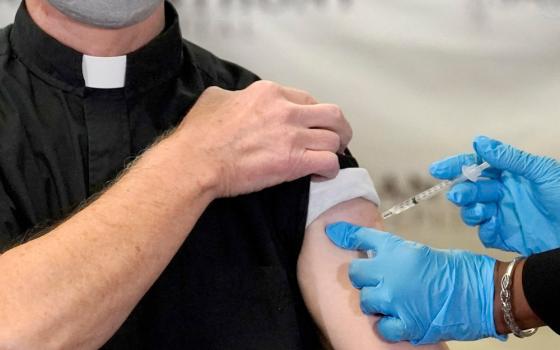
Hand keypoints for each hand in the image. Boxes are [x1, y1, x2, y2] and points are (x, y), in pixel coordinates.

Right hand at [174, 81, 351, 196]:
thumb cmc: (200, 134)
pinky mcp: (294, 162)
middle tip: (336, 140)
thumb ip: (234, 96)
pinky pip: (329, 162)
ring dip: (335, 150)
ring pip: (335, 138)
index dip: (313, 115)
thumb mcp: (215, 99)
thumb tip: (236, 101)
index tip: (310, 127)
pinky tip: (321, 175)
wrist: (197, 161)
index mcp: (269, 93)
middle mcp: (286, 110)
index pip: (307, 99)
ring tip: (329, 160)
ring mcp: (293, 135)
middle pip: (332, 114)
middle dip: (338, 128)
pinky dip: (330, 170)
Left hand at [325, 222, 501, 344]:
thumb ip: (396, 256)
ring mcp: (396, 298)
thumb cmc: (459, 270)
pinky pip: (381, 326)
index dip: (344, 234)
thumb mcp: (422, 253)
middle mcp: (391, 271)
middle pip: (356, 274)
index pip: (362, 238)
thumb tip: (377, 259)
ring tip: (393, 302)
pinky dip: (387, 325)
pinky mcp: (406, 322)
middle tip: (380, 282)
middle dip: (365, 278)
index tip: (332, 232)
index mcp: (397, 249)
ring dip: (376, 303)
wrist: (484, 293)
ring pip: (365, 301)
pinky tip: (398, 320)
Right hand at [430, 136, 559, 254]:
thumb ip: (508, 158)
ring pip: (472, 211)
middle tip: (459, 196)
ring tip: (480, 212)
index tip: (437, 170)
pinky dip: (484, 229)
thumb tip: (479, 141)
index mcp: (509, 175)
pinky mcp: (504, 235)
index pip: (476, 166)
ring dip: (470, 211)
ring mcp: (502, 214)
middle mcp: (502, 193)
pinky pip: (484, 232)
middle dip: (461, 192)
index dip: (455, 166)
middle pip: (470, 190)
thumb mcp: (540, 172)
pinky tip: (494, 226)